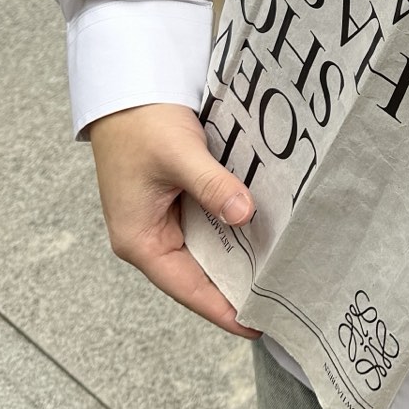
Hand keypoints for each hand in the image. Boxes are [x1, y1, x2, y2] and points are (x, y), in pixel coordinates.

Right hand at [88, 102, 258, 340]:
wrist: (128, 85)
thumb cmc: (141, 123)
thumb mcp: (179, 155)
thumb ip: (211, 186)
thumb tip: (244, 215)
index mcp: (139, 240)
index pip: (186, 288)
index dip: (220, 308)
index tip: (254, 324)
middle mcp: (150, 236)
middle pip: (198, 275)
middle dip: (235, 287)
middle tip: (279, 299)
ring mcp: (163, 219)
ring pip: (207, 250)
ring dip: (238, 257)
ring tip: (278, 273)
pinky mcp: (177, 200)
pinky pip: (209, 225)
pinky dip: (234, 229)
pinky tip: (263, 233)